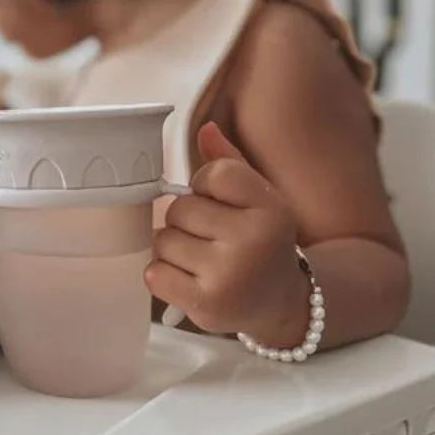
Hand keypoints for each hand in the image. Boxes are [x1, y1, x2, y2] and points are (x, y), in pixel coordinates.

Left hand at [145, 122, 308, 346]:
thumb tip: (205, 129)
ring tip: (202, 260)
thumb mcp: (258, 201)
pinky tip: (190, 279)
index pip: (213, 173)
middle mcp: (254, 241)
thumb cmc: (261, 244)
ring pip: (163, 240)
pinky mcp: (206, 305)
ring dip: (173, 249)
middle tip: (211, 238)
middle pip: (179, 208)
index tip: (220, 204)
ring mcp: (229, 275)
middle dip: (185, 221)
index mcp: (271, 209)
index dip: (205, 186)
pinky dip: (163, 275)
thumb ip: (229, 165)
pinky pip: (154, 273)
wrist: (280, 303)